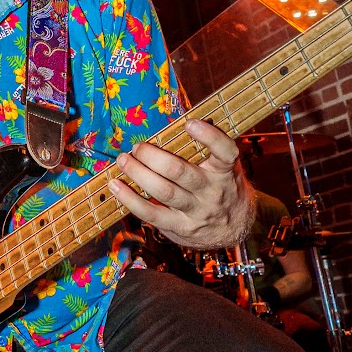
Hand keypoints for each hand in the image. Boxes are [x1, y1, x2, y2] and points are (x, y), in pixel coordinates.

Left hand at [107, 119, 253, 251]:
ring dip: (138, 174)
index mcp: (225, 172)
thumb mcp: (224, 169)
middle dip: (153, 156)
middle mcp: (212, 192)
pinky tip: (116, 187)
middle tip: (136, 147)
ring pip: (163, 191)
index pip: (225, 152)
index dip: (209, 137)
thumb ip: (208, 151)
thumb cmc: (222, 188)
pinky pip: (151, 214)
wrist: (235, 228)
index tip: (190, 123)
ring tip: (123, 161)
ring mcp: (196, 211)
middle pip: (180, 171)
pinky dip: (130, 199)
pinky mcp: (180, 227)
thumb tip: (176, 124)